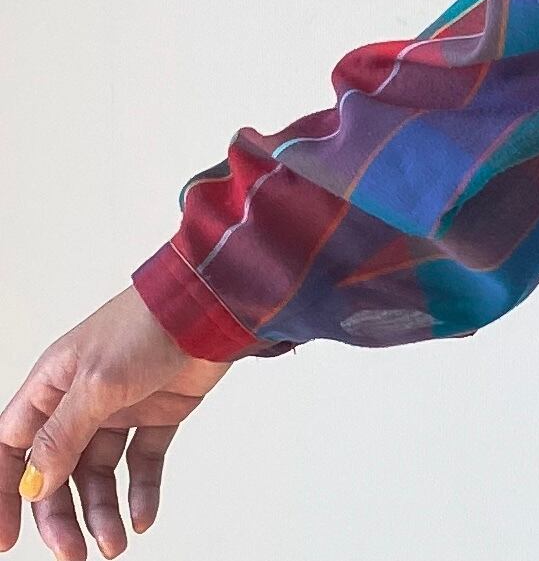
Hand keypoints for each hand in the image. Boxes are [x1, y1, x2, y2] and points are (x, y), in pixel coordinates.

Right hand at [1, 286, 233, 558]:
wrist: (215, 304)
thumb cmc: (148, 325)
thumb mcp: (97, 383)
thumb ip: (64, 435)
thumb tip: (34, 484)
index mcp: (51, 387)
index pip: (12, 449)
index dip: (5, 493)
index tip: (6, 539)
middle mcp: (80, 401)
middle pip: (56, 472)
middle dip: (61, 515)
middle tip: (73, 553)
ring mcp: (121, 408)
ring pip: (99, 473)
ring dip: (103, 511)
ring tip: (116, 543)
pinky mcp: (160, 413)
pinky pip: (143, 462)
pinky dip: (142, 491)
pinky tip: (143, 517)